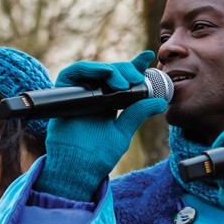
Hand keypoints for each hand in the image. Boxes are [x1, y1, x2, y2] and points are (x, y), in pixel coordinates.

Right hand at [36, 51, 168, 200]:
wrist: (79, 167)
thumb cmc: (99, 155)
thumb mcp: (124, 131)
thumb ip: (138, 114)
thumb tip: (160, 102)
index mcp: (108, 103)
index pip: (121, 79)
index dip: (133, 65)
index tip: (148, 56)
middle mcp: (93, 96)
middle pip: (109, 71)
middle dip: (125, 69)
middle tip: (136, 79)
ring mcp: (78, 94)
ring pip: (93, 69)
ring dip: (111, 70)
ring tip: (124, 83)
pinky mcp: (63, 94)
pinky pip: (72, 73)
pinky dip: (89, 69)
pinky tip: (105, 74)